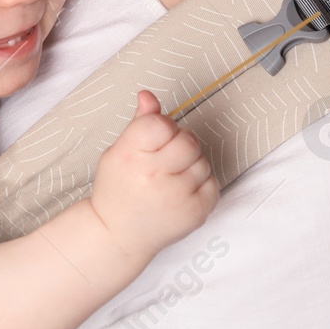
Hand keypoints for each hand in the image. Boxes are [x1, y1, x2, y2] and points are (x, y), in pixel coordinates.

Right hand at [89, 91, 218, 260]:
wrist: (118, 233)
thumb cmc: (117, 189)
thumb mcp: (118, 151)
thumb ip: (139, 122)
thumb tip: (148, 95)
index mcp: (131, 155)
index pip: (161, 123)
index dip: (161, 127)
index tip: (153, 138)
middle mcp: (154, 174)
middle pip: (188, 140)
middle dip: (179, 143)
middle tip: (164, 158)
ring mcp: (178, 195)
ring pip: (202, 160)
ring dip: (190, 164)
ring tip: (171, 177)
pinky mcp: (196, 211)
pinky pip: (212, 182)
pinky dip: (200, 183)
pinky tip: (181, 190)